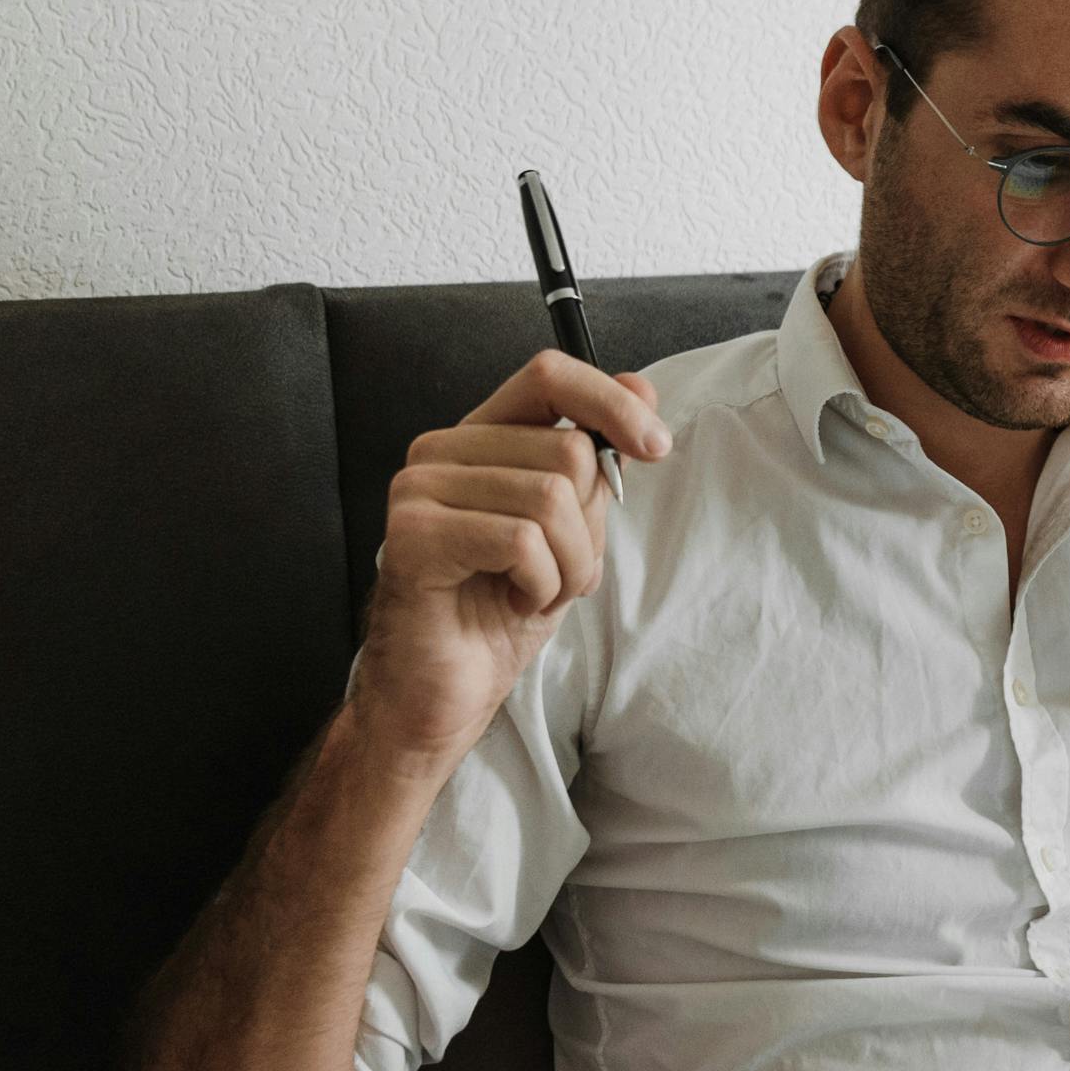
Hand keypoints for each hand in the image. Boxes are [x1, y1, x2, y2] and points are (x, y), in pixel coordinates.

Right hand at [342, 350, 669, 774]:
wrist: (446, 693)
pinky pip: (521, 541)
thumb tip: (643, 388)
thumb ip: (599, 462)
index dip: (612, 403)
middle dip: (589, 529)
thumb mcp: (572, 531)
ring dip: (569, 566)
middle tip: (558, 574)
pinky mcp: (412, 535)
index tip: (657, 447)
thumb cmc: (501, 611)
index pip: (548, 377)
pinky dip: (541, 584)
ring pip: (551, 498)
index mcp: (478, 440)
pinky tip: (514, 602)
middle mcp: (440, 452)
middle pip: (566, 450)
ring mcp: (419, 490)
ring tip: (535, 592)